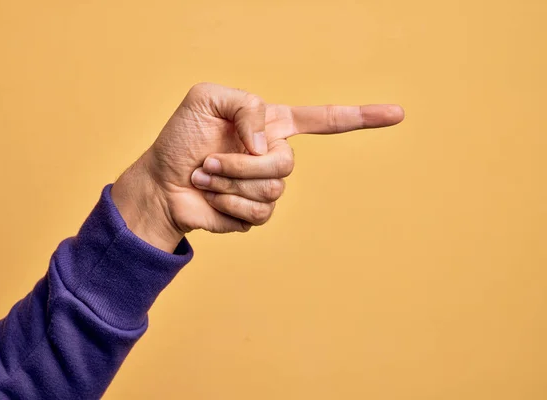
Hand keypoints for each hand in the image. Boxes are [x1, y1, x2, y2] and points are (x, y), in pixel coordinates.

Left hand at [112, 83, 403, 252]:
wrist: (161, 182)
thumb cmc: (181, 138)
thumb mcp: (206, 99)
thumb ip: (246, 106)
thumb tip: (268, 144)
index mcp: (271, 125)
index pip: (324, 120)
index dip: (360, 117)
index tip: (397, 114)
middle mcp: (274, 155)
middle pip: (286, 163)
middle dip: (241, 164)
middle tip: (210, 161)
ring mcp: (267, 187)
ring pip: (271, 190)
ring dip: (228, 184)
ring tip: (205, 177)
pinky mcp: (255, 214)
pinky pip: (258, 213)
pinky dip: (226, 205)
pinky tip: (210, 198)